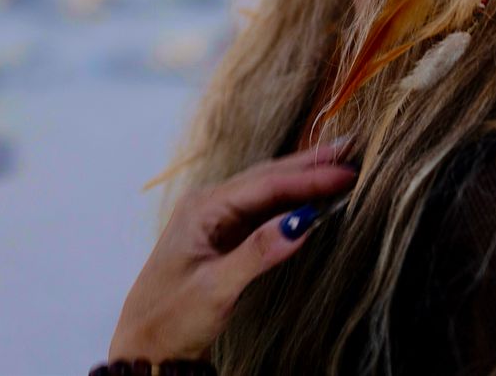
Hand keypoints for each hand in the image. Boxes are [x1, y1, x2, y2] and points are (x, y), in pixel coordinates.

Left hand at [108, 138, 357, 361]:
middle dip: (309, 164)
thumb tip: (302, 223)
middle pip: (268, 177)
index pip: (267, 184)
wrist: (146, 344)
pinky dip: (290, 201)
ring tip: (337, 165)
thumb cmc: (171, 316)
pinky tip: (310, 197)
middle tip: (350, 150)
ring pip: (266, 190)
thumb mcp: (215, 288)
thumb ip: (257, 253)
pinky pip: (262, 210)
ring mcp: (216, 220)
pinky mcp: (224, 237)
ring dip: (302, 179)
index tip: (347, 172)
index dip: (309, 177)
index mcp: (203, 208)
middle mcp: (209, 205)